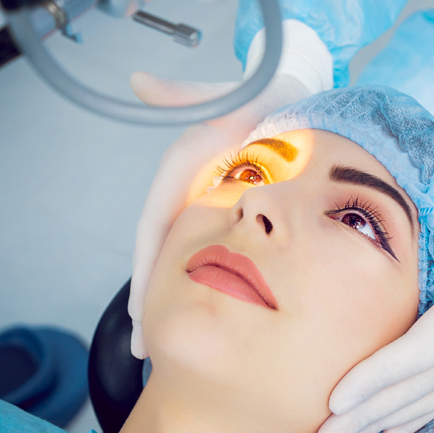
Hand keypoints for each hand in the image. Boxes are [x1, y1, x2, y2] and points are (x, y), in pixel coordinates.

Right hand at [128, 20, 332, 358]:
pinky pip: (208, 253)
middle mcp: (188, 189)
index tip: (141, 315)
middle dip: (152, 302)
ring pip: (182, 260)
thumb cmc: (264, 93)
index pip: (155, 227)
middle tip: (146, 350)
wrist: (294, 95)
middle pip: (162, 254)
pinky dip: (200, 286)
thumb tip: (139, 82)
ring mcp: (204, 202)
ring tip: (159, 348)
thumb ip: (189, 95)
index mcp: (184, 168)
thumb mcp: (232, 94)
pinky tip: (206, 316)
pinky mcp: (225, 211)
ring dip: (169, 301)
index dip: (148, 271)